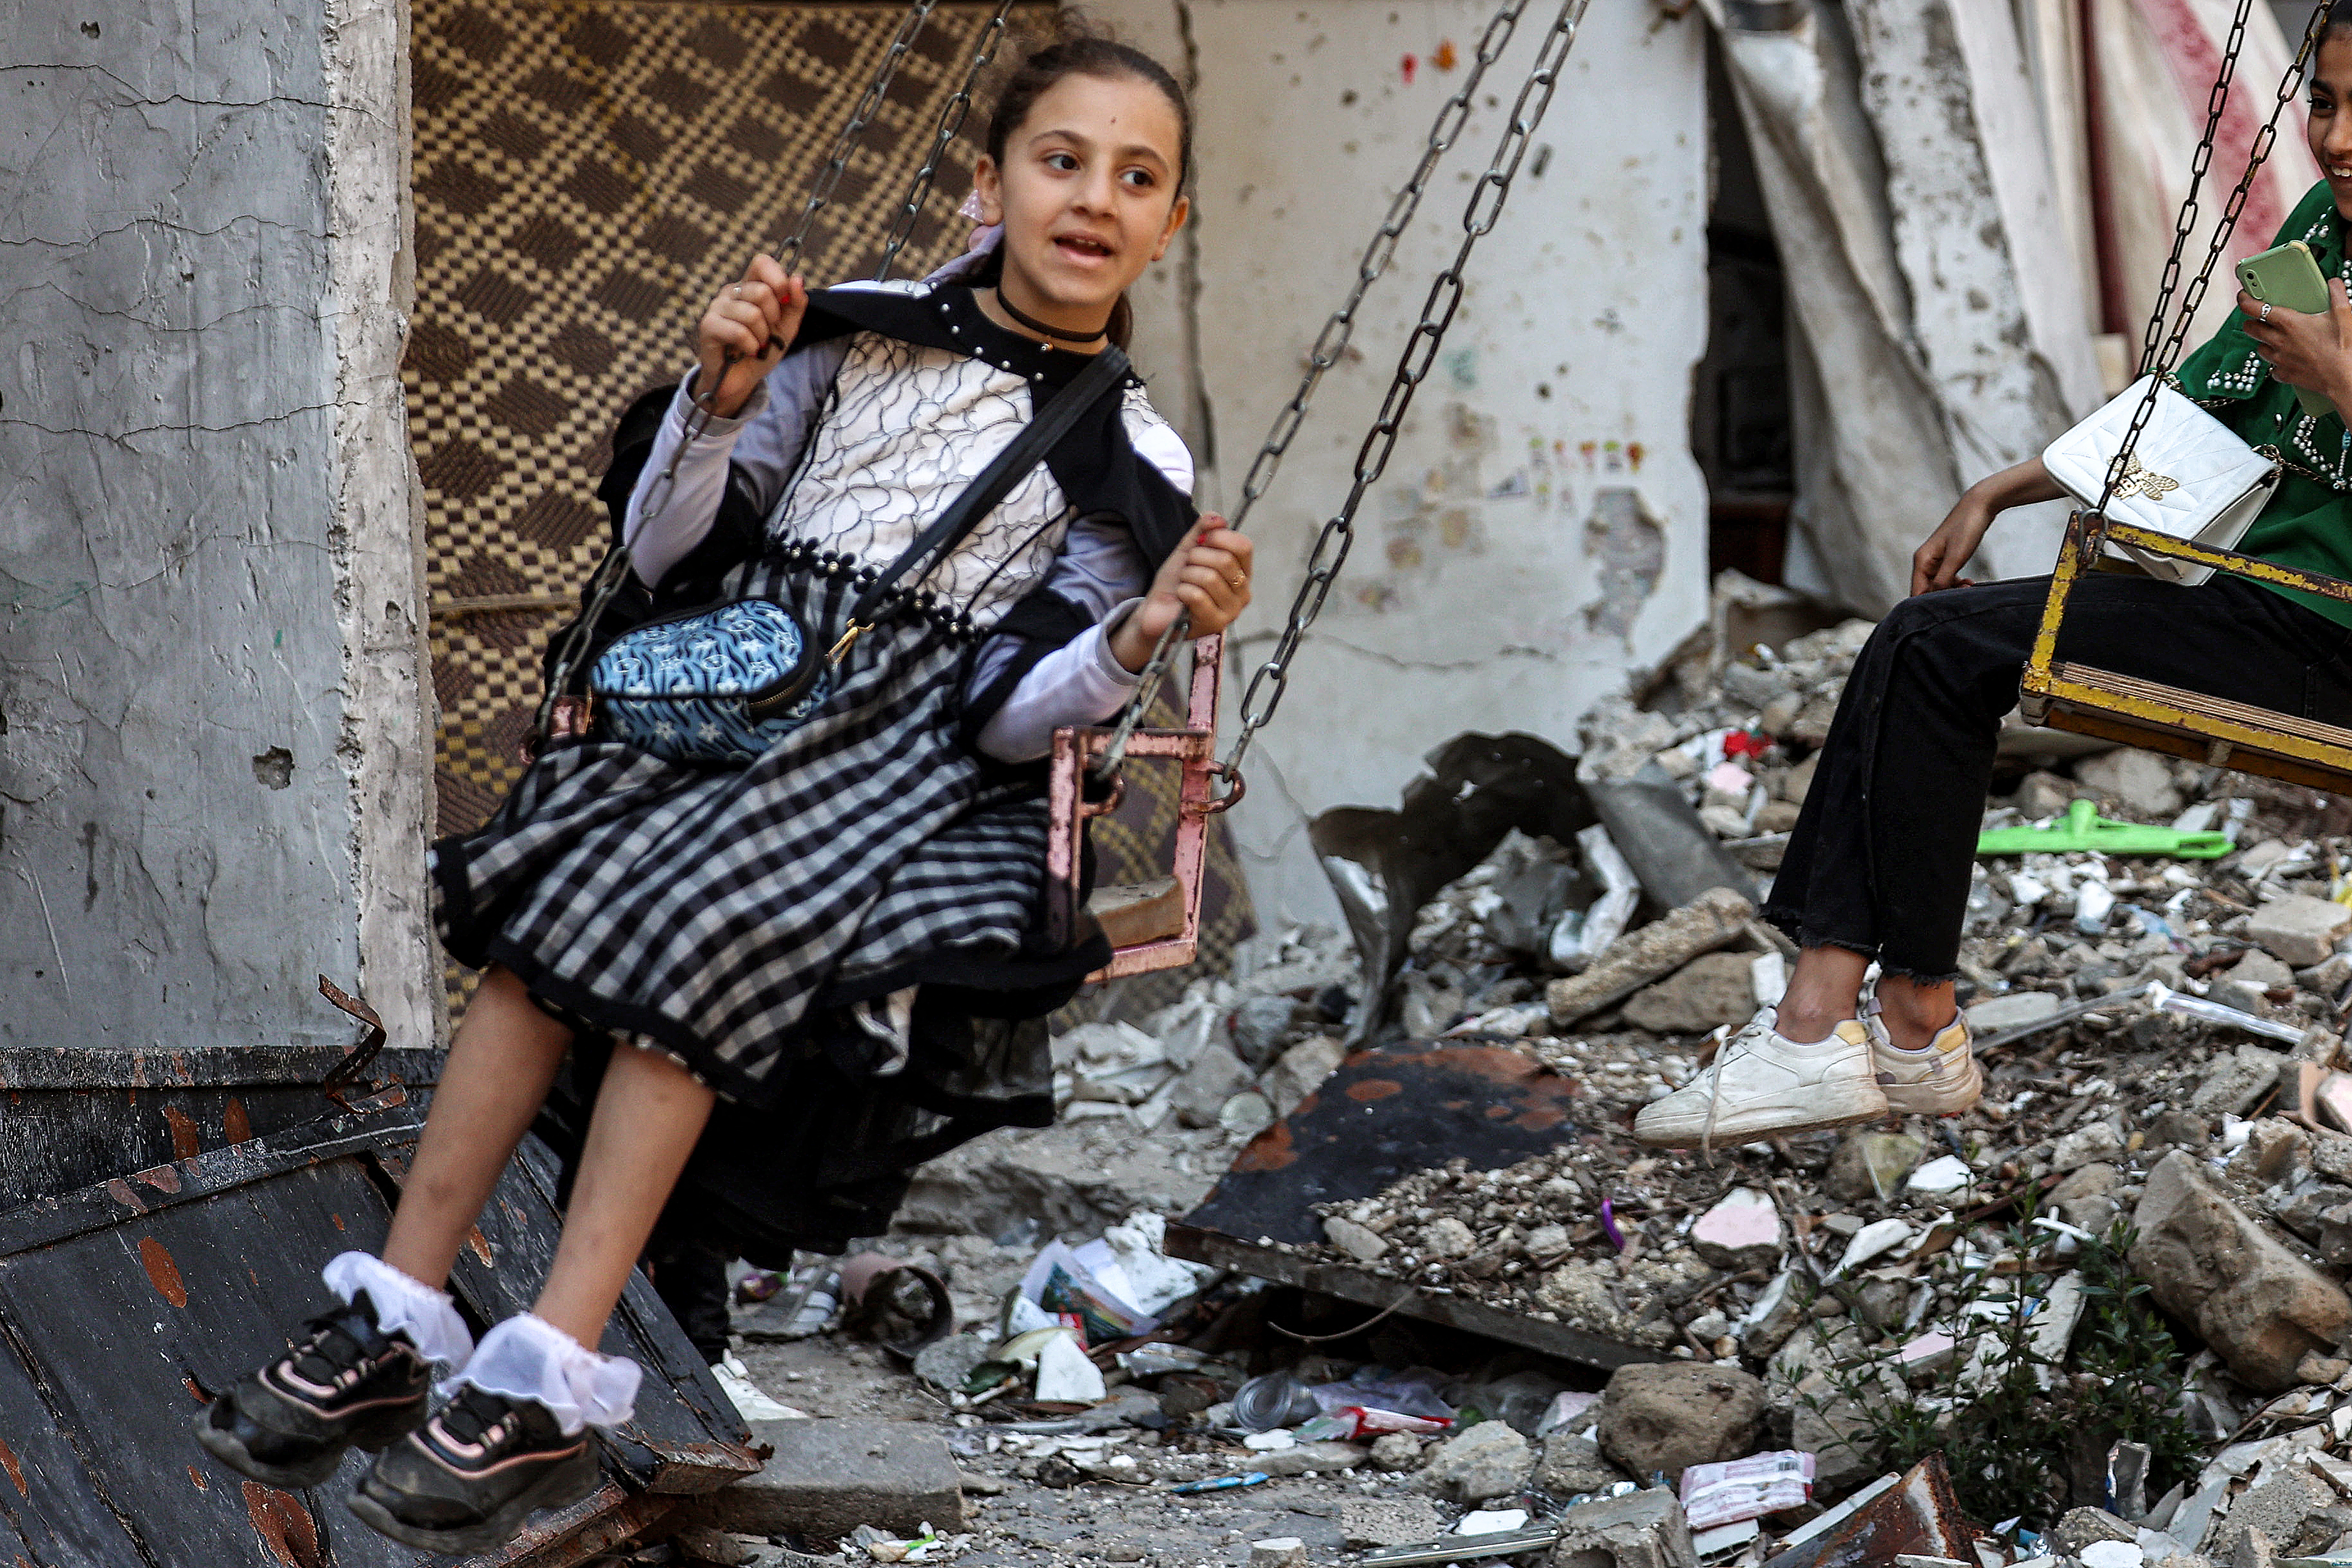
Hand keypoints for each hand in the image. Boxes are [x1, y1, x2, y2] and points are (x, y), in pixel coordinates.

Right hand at [695, 255, 807, 419]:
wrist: (743, 379)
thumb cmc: (763, 348)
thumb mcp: (787, 327)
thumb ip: (796, 303)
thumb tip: (797, 278)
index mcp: (750, 285)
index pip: (762, 262)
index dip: (778, 279)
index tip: (784, 301)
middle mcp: (732, 291)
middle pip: (762, 291)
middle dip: (773, 318)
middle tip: (767, 332)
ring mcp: (717, 307)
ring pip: (752, 314)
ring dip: (762, 336)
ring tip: (756, 344)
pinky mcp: (708, 326)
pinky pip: (739, 332)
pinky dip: (751, 346)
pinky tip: (747, 351)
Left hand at [1112, 522, 1251, 671]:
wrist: (1157, 608)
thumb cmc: (1177, 582)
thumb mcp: (1188, 550)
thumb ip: (1202, 530)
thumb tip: (1217, 518)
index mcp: (1241, 571)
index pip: (1244, 546)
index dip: (1220, 537)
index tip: (1202, 541)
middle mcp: (1242, 591)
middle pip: (1225, 561)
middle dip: (1197, 558)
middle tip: (1188, 566)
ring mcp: (1231, 609)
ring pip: (1210, 578)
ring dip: (1188, 576)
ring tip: (1184, 582)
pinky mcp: (1215, 622)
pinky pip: (1198, 595)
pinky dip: (1183, 591)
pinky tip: (1182, 597)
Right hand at [1912, 493, 1993, 596]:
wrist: (1980, 505)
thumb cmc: (1967, 528)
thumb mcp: (1956, 557)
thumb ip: (1943, 579)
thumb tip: (1934, 597)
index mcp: (1921, 560)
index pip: (1916, 591)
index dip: (1927, 603)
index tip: (1945, 608)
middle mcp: (1925, 561)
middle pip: (1926, 589)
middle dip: (1943, 596)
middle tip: (1964, 593)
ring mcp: (1936, 559)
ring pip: (1938, 584)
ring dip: (1951, 590)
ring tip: (1969, 587)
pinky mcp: (1947, 557)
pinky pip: (1946, 577)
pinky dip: (1956, 583)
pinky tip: (1969, 582)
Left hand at [2239, 280, 2351, 411]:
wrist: (2346, 377)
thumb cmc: (2344, 347)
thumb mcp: (2344, 313)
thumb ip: (2337, 295)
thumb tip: (2334, 284)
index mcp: (2289, 323)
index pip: (2256, 309)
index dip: (2246, 301)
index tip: (2244, 297)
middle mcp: (2279, 341)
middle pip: (2251, 329)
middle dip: (2251, 322)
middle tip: (2257, 318)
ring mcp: (2280, 360)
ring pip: (2260, 349)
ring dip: (2264, 342)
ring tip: (2274, 338)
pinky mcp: (2285, 374)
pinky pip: (2272, 368)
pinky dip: (2276, 363)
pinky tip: (2286, 359)